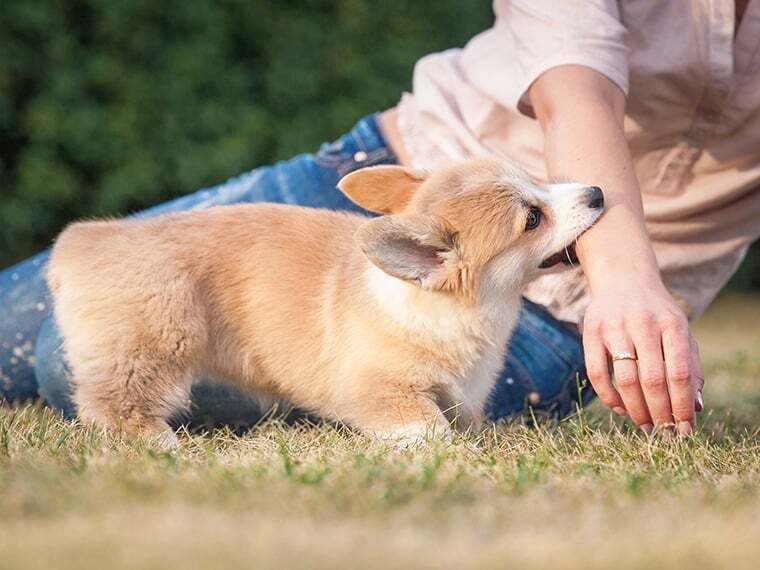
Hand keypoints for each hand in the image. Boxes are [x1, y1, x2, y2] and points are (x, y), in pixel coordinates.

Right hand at [582, 276, 704, 435]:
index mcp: (672, 324)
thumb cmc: (657, 314)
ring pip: (624, 380)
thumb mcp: (680, 332)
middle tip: (662, 432)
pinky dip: (608, 397)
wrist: (623, 279)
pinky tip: (620, 408)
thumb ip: (690, 367)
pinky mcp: (590, 331)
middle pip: (652, 379)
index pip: (679, 373)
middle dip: (659, 412)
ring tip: (643, 424)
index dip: (682, 405)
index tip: (684, 429)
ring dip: (635, 409)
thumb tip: (694, 408)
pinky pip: (596, 373)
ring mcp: (614, 326)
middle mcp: (643, 323)